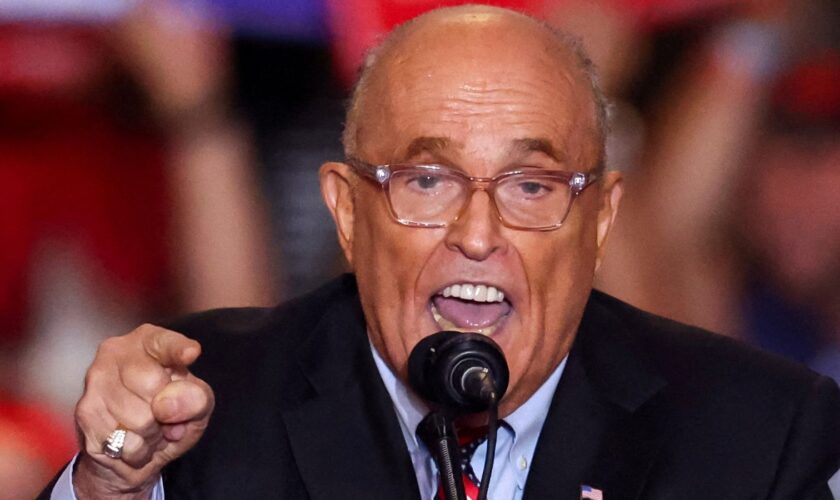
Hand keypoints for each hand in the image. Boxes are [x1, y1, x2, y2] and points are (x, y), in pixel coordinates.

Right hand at [73, 325, 213, 498]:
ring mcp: (95, 383)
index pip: (163, 342)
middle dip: (167, 410)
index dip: (178, 349)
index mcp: (148, 340)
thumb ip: (196, 398)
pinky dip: (139, 450)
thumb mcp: (198, 402)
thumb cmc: (171, 412)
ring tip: (150, 428)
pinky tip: (134, 440)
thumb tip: (167, 405)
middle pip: (152, 384)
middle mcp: (115, 353)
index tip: (191, 353)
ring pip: (140, 419)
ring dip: (153, 434)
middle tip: (164, 413)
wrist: (134, 447)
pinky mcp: (84, 415)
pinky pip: (125, 443)